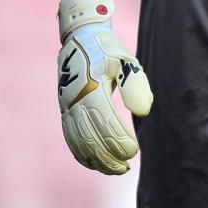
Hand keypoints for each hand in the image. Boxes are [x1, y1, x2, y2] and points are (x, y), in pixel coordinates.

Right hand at [57, 0, 152, 174]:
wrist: (82, 37)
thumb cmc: (109, 50)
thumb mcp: (125, 60)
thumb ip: (135, 84)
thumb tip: (144, 111)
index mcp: (92, 86)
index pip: (105, 121)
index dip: (119, 140)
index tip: (133, 151)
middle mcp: (75, 99)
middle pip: (90, 137)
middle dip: (108, 156)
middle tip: (127, 166)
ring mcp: (67, 105)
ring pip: (79, 141)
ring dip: (96, 160)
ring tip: (117, 169)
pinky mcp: (64, 109)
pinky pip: (70, 138)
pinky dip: (81, 154)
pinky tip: (95, 164)